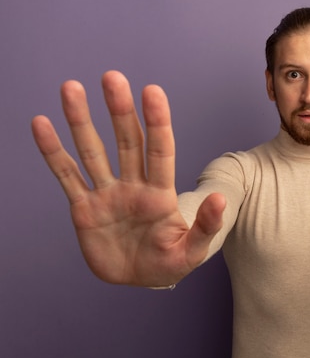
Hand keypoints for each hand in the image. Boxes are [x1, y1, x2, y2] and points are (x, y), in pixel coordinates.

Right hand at [31, 71, 224, 286]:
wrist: (139, 280)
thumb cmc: (169, 263)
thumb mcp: (192, 251)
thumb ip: (206, 226)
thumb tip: (219, 199)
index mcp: (161, 194)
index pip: (160, 151)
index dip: (157, 122)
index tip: (152, 91)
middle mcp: (134, 186)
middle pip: (127, 142)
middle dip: (120, 111)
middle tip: (112, 77)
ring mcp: (108, 194)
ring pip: (92, 151)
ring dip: (81, 121)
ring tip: (71, 88)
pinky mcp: (85, 208)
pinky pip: (67, 176)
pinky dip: (54, 152)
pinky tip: (42, 124)